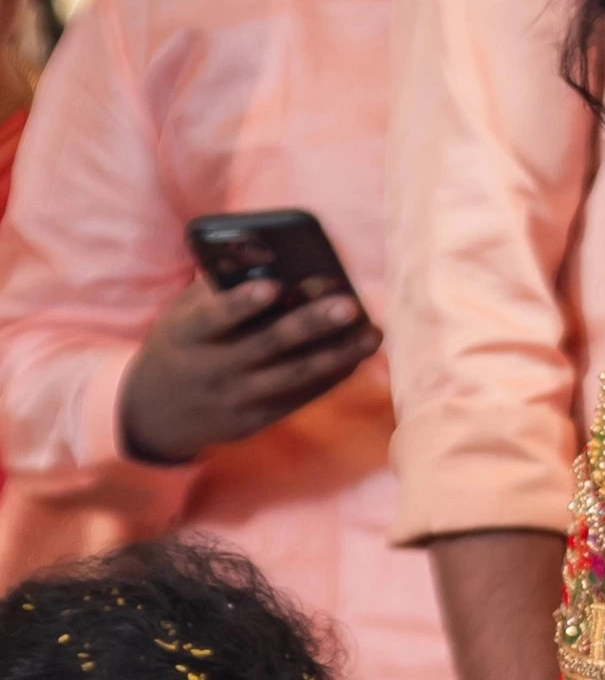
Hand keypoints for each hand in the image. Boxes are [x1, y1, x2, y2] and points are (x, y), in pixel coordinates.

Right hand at [120, 276, 378, 462]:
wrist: (158, 412)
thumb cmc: (181, 344)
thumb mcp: (183, 315)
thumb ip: (219, 291)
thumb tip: (270, 259)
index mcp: (187, 335)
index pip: (214, 317)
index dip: (242, 303)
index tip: (273, 285)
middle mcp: (213, 369)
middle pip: (268, 345)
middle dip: (311, 324)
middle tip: (349, 304)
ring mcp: (237, 399)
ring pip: (293, 375)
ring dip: (337, 355)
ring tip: (371, 334)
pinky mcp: (256, 420)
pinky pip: (299, 398)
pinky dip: (329, 377)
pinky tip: (356, 357)